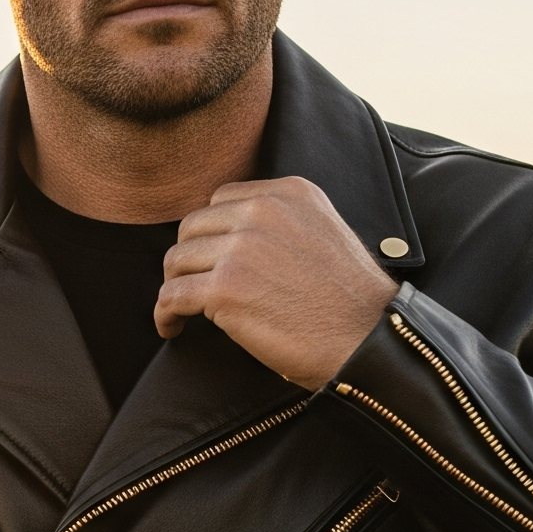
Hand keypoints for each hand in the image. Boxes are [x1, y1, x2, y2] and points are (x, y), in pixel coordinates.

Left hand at [155, 177, 398, 390]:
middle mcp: (263, 212)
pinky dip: (164, 314)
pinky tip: (172, 327)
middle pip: (192, 227)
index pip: (222, 199)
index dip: (209, 232)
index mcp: (289, 193)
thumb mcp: (323, 233)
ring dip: (173, 285)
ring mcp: (241, 248)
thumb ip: (282, 224)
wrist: (368, 338)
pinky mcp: (225, 288)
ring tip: (180, 310)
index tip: (209, 258)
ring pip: (176, 259)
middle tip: (189, 285)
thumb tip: (236, 237)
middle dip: (187, 258)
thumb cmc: (349, 300)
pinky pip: (172, 295)